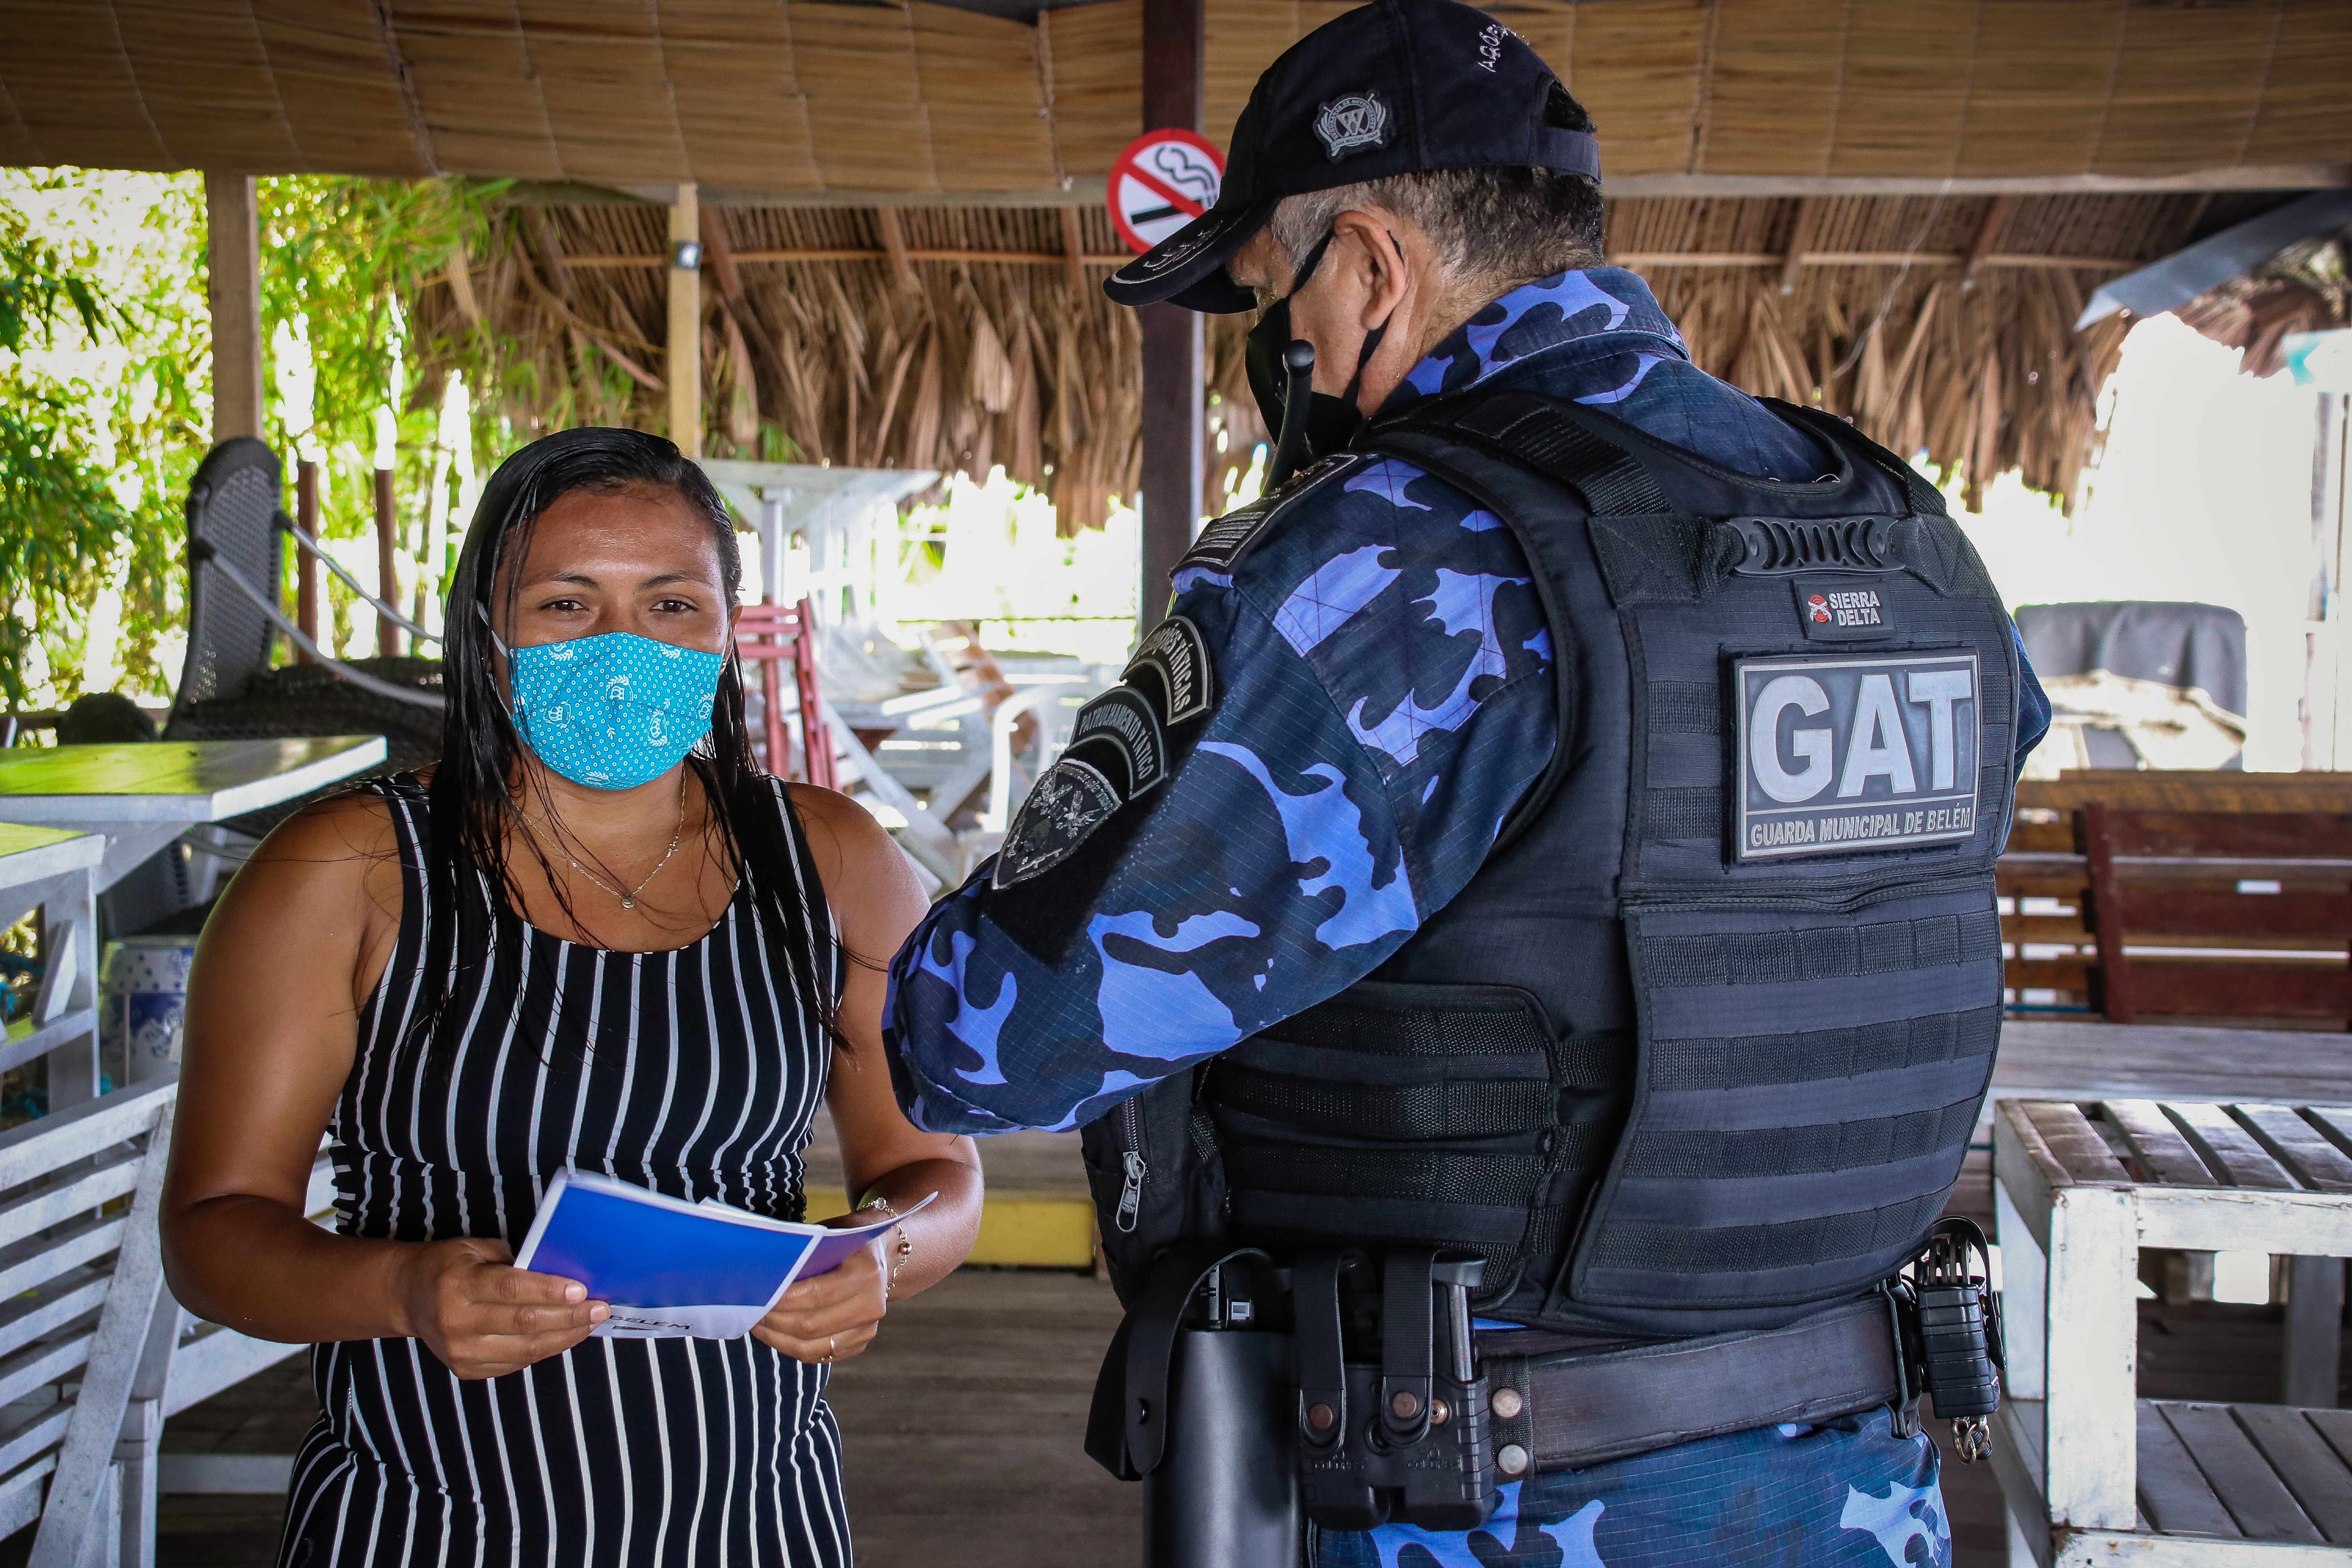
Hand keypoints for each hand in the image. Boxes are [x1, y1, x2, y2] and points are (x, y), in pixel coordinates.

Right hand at [392, 1237, 607, 1379]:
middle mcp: (456, 1322)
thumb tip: (562, 1271)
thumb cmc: (449, 1266)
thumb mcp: (475, 1249)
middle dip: (569, 1316)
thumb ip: (514, 1261)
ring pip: (525, 1350)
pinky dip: (545, 1350)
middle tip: (600, 1308)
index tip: (582, 1290)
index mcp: (457, 1284)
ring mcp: (460, 1351)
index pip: (512, 1289)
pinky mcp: (466, 1370)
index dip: (550, 1291)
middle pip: (524, 1323)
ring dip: (565, 1337)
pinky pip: (516, 1363)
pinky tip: (565, 1336)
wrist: (408, 1297)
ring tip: (590, 1323)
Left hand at [753, 1231, 887, 1364]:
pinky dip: (793, 1347)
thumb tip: (764, 1275)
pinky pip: (819, 1355)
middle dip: (774, 1321)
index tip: (756, 1296)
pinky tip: (777, 1335)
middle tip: (751, 1312)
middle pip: (810, 1326)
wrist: (885, 1255)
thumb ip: (804, 1255)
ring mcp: (868, 1328)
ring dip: (778, 1339)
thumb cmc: (849, 1240)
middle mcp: (871, 1305)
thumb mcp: (831, 1235)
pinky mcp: (861, 1343)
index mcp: (865, 1273)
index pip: (816, 1294)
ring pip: (811, 1348)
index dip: (782, 1300)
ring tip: (758, 1326)